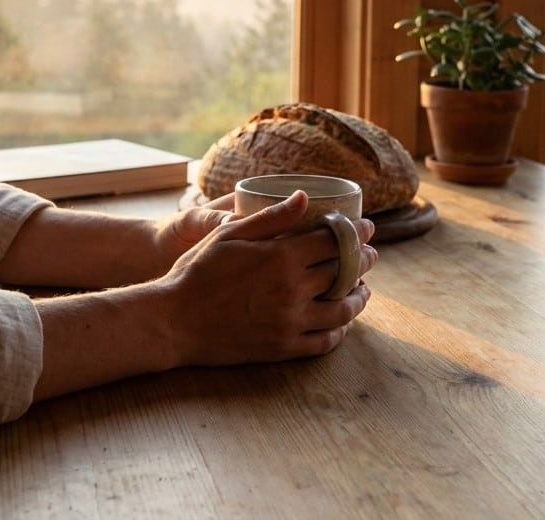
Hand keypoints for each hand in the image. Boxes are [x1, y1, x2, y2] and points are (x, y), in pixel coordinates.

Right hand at [156, 191, 376, 366]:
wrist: (173, 320)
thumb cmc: (197, 271)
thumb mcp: (228, 235)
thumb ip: (271, 218)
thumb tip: (303, 197)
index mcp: (281, 258)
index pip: (335, 241)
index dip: (356, 231)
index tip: (367, 227)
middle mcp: (292, 291)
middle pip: (345, 272)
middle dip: (364, 260)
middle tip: (370, 254)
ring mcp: (290, 322)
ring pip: (342, 310)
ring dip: (358, 297)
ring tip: (362, 289)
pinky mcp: (283, 348)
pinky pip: (324, 342)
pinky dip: (339, 331)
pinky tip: (340, 322)